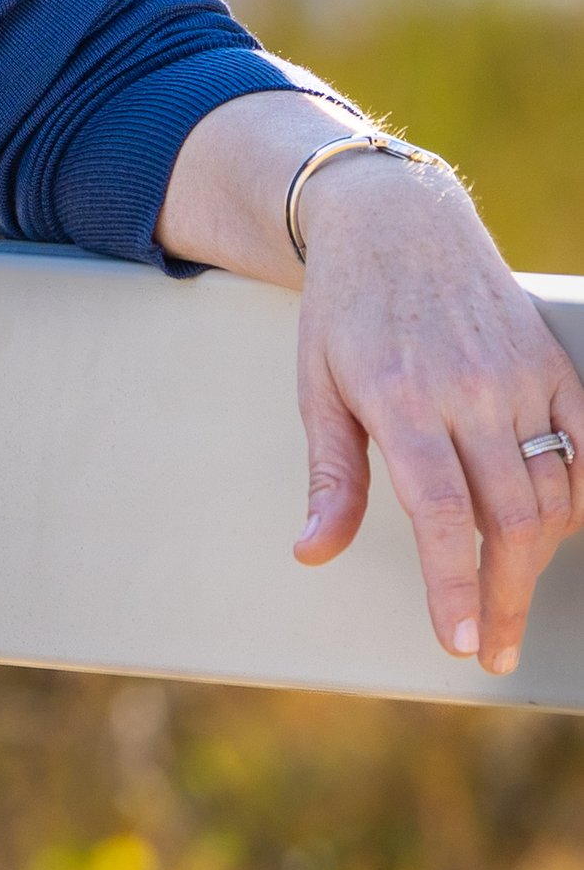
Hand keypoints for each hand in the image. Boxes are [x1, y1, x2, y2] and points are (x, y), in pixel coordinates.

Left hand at [292, 154, 583, 675]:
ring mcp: (518, 374)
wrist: (397, 220)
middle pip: (507, 516)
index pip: (439, 512)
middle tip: (488, 649)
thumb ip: (330, 476)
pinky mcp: (553, 362)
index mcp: (400, 398)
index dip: (453, 584)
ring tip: (505, 598)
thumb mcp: (317, 386)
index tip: (458, 641)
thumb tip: (312, 552)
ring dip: (536, 559)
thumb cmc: (346, 310)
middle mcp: (468, 388)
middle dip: (502, 595)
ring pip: (551, 491)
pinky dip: (579, 498)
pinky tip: (555, 534)